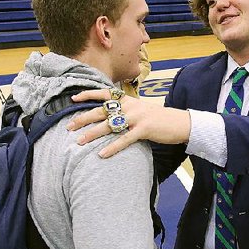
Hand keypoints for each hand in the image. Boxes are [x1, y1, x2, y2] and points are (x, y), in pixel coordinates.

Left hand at [66, 89, 191, 157]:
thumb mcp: (139, 109)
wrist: (179, 122)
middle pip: (101, 111)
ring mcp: (136, 117)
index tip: (73, 99)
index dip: (88, 95)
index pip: (104, 94)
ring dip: (92, 134)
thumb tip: (107, 116)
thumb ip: (124, 110)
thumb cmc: (157, 118)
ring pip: (109, 125)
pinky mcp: (144, 130)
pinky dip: (112, 147)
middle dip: (83, 119)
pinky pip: (124, 139)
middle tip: (68, 127)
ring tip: (79, 141)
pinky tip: (101, 154)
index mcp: (128, 100)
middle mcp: (129, 106)